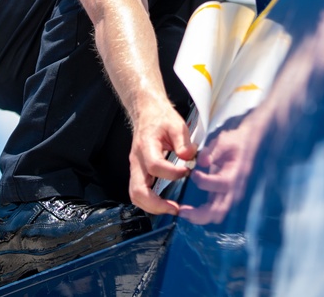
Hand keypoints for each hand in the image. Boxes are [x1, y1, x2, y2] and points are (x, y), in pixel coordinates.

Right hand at [128, 100, 196, 214]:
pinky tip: (165, 204)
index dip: (171, 173)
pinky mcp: (138, 172)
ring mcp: (135, 168)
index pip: (154, 165)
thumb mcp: (176, 124)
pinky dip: (150, 202)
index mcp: (146, 145)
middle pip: (137, 190)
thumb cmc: (161, 118)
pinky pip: (139, 192)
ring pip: (135, 195)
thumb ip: (183, 141)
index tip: (186, 171)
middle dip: (156, 204)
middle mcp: (137, 160)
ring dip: (152, 207)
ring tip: (171, 209)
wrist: (147, 113)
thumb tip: (189, 158)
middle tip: (174, 208)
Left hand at [178, 119, 258, 224]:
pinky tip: (189, 211)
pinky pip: (214, 211)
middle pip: (220, 209)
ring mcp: (230, 195)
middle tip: (182, 210)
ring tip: (183, 212)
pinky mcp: (224, 196)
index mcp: (236, 173)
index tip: (193, 174)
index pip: (222, 184)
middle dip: (200, 213)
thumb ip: (211, 152)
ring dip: (200, 217)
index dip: (206, 182)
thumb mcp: (223, 141)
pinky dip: (201, 214)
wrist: (246, 144)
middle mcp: (235, 188)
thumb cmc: (234, 142)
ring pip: (216, 214)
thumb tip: (202, 162)